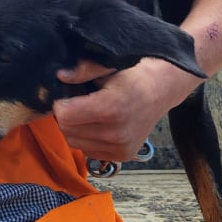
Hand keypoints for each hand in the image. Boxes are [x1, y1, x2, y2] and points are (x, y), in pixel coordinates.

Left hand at [53, 58, 199, 162]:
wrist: (161, 90)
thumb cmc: (133, 74)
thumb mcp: (108, 65)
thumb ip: (83, 70)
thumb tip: (61, 76)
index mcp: (111, 108)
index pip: (65, 116)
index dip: (60, 104)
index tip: (66, 96)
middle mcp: (116, 133)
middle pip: (68, 131)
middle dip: (65, 116)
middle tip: (75, 103)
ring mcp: (121, 147)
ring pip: (76, 143)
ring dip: (75, 129)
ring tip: (86, 114)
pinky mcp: (123, 156)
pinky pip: (89, 151)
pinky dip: (87, 140)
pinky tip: (97, 125)